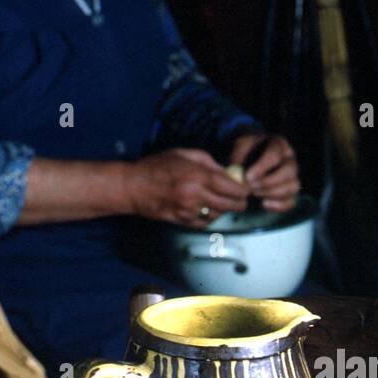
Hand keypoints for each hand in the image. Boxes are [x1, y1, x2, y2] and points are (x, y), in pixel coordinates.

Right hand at [122, 149, 248, 226]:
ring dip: (223, 209)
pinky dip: (209, 217)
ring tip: (219, 201)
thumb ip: (208, 162)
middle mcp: (196, 195)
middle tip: (240, 199)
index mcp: (198, 176)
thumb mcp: (183, 154)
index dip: (244, 190)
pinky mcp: (182, 221)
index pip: (232, 188)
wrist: (132, 187)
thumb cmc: (156, 166)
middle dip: (239, 202)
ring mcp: (189, 210)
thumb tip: (227, 172)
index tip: (245, 188)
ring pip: (219, 215)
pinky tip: (205, 208)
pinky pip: (205, 223)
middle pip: (231, 205)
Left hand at [230, 132, 300, 211]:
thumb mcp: (240, 146)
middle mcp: (290, 159)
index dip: (262, 168)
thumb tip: (237, 172)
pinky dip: (278, 205)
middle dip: (269, 183)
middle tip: (252, 188)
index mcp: (278, 144)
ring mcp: (293, 176)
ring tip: (255, 194)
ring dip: (273, 194)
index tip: (248, 178)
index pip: (275, 155)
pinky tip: (264, 204)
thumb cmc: (248, 151)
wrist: (252, 157)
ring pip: (292, 187)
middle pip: (289, 172)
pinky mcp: (291, 191)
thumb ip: (238, 156)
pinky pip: (291, 201)